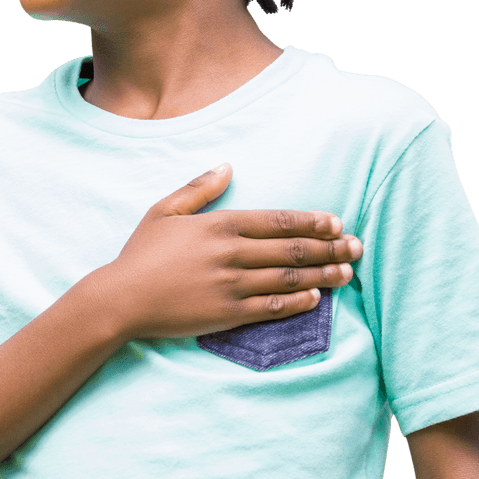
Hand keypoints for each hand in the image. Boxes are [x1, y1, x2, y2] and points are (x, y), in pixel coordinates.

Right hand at [100, 163, 362, 340]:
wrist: (121, 299)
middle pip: (291, 249)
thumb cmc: (141, 254)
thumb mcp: (164, 211)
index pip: (277, 221)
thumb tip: (228, 165)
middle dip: (329, 247)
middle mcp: (231, 254)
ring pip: (288, 278)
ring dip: (322, 274)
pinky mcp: (228, 314)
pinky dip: (298, 302)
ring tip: (347, 272)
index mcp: (219, 225)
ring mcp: (231, 285)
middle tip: (356, 246)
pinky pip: (272, 307)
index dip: (311, 221)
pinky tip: (316, 297)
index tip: (336, 222)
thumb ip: (199, 187)